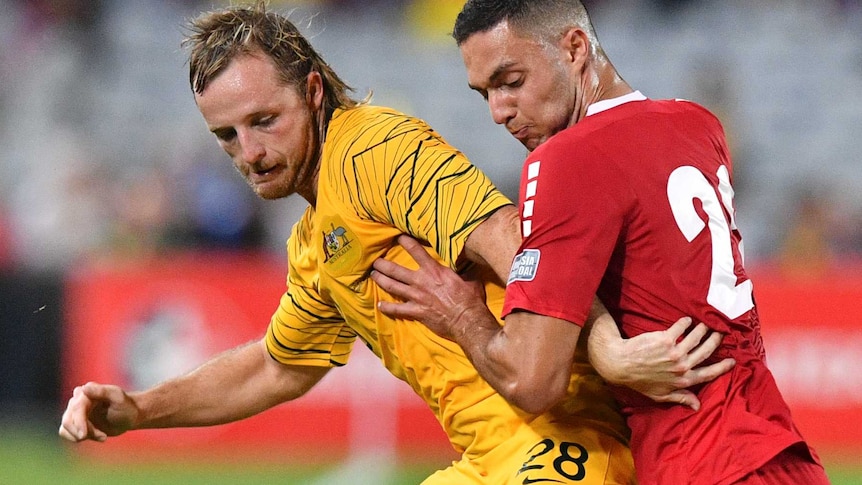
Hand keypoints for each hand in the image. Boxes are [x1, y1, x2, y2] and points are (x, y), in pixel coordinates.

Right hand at [58, 382, 138, 442]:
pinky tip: (98, 436)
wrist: (129, 417)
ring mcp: (73, 411)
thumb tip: (84, 388)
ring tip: (103, 436)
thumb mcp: (118, 398)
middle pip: (68, 420)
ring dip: (84, 436)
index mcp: (88, 391)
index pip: (77, 408)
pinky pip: (65, 433)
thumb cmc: (126, 406)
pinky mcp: (74, 422)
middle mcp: (77, 399)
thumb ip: (102, 392)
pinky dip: (79, 438)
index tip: (83, 436)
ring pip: (66, 428)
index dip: (79, 423)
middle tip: (103, 437)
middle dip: (84, 432)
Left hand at [371, 235, 486, 339]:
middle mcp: (421, 281)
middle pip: (396, 270)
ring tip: (373, 275)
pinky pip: (397, 309)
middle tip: (375, 260)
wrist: (467, 320)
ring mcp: (416, 297)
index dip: (405, 242)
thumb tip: (470, 258)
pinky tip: (379, 305)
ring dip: (380, 280)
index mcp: (434, 270)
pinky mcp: (416, 312)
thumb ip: (465, 267)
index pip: (416, 251)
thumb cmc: (470, 299)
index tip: (398, 237)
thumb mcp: (470, 278)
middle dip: (383, 264)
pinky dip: (387, 307)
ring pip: (392, 286)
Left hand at [588, 317, 734, 410]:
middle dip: (716, 341)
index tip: (732, 361)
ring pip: (696, 337)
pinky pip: (681, 327)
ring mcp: (675, 352)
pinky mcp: (665, 339)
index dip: (722, 367)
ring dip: (703, 329)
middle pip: (706, 351)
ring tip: (706, 324)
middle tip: (721, 333)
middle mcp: (682, 366)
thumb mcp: (661, 395)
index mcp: (683, 380)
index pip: (708, 373)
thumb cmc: (640, 381)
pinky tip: (687, 320)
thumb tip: (698, 406)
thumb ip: (681, 398)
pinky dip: (686, 322)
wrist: (621, 364)